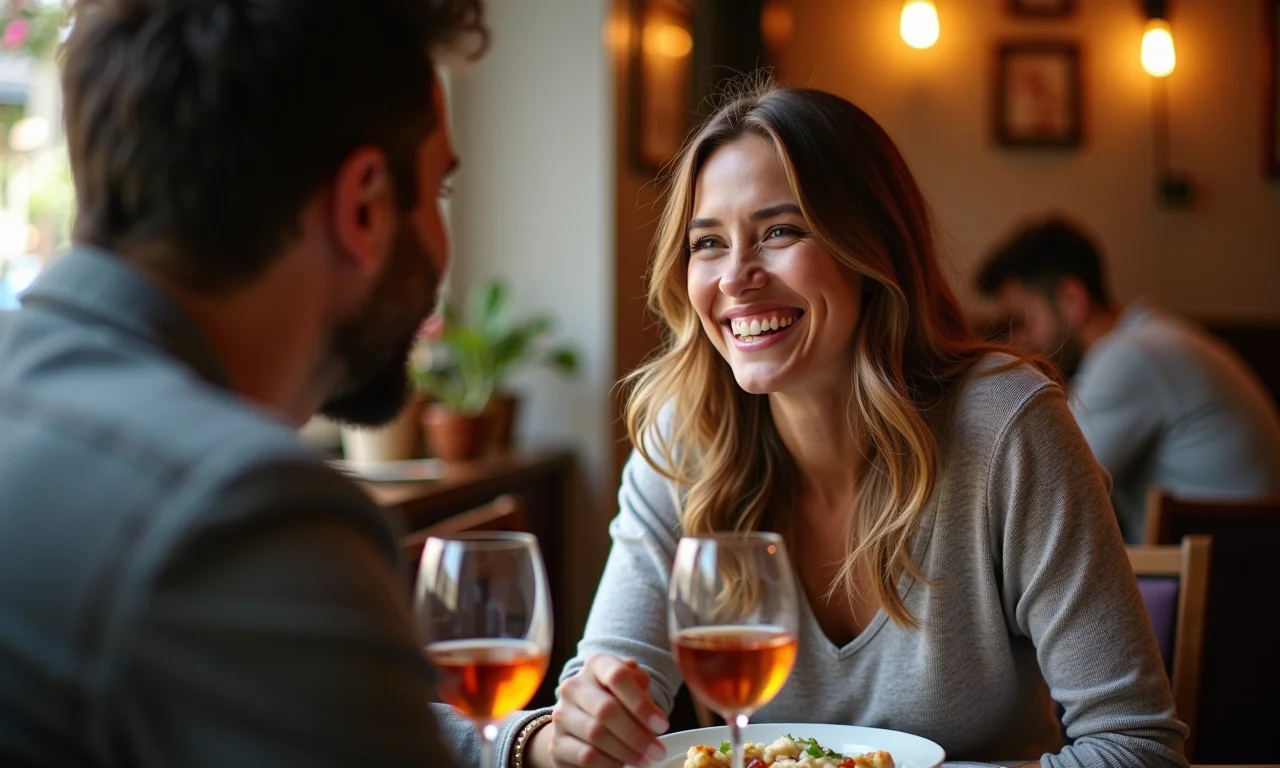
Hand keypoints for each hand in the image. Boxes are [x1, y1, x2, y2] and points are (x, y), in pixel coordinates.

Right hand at [536, 654, 668, 767]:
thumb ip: (642, 688)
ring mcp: (561, 714)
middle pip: (606, 709)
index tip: (662, 725)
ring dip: (626, 752)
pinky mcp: (556, 743)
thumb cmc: (615, 700)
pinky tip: (622, 764)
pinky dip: (609, 763)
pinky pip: (586, 756)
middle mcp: (573, 686)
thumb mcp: (631, 687)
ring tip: (645, 759)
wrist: (580, 721)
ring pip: (596, 734)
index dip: (642, 703)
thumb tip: (652, 711)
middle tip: (657, 751)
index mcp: (596, 665)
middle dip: (637, 734)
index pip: (618, 676)